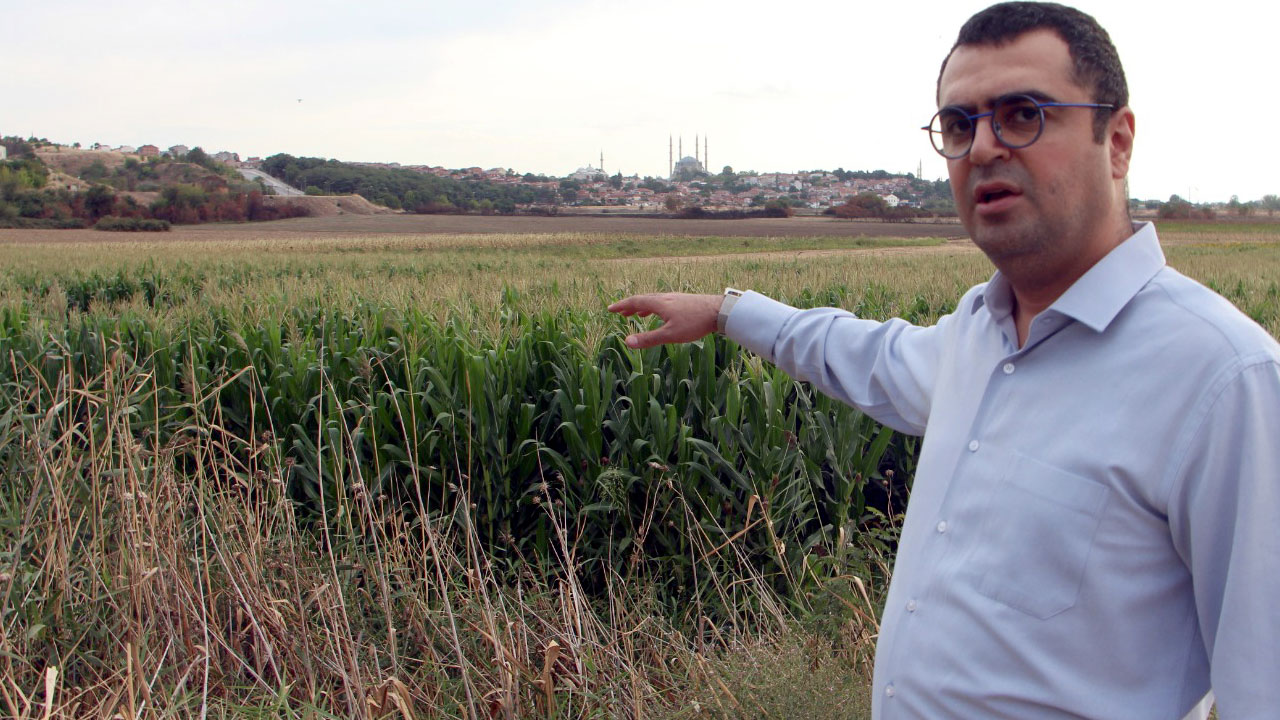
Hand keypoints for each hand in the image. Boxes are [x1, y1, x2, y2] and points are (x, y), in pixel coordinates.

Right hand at [607, 293, 723, 348]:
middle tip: (619, 312)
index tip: (610, 309)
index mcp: (659, 303)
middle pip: (643, 300)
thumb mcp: (670, 334)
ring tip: (636, 315)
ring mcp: (675, 298)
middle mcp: (665, 298)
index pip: (635, 302)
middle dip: (630, 306)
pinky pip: (663, 303)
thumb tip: (627, 342)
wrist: (719, 311)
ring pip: (654, 301)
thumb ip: (648, 339)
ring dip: (642, 307)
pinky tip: (661, 315)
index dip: (621, 306)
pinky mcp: (684, 302)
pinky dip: (654, 308)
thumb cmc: (694, 323)